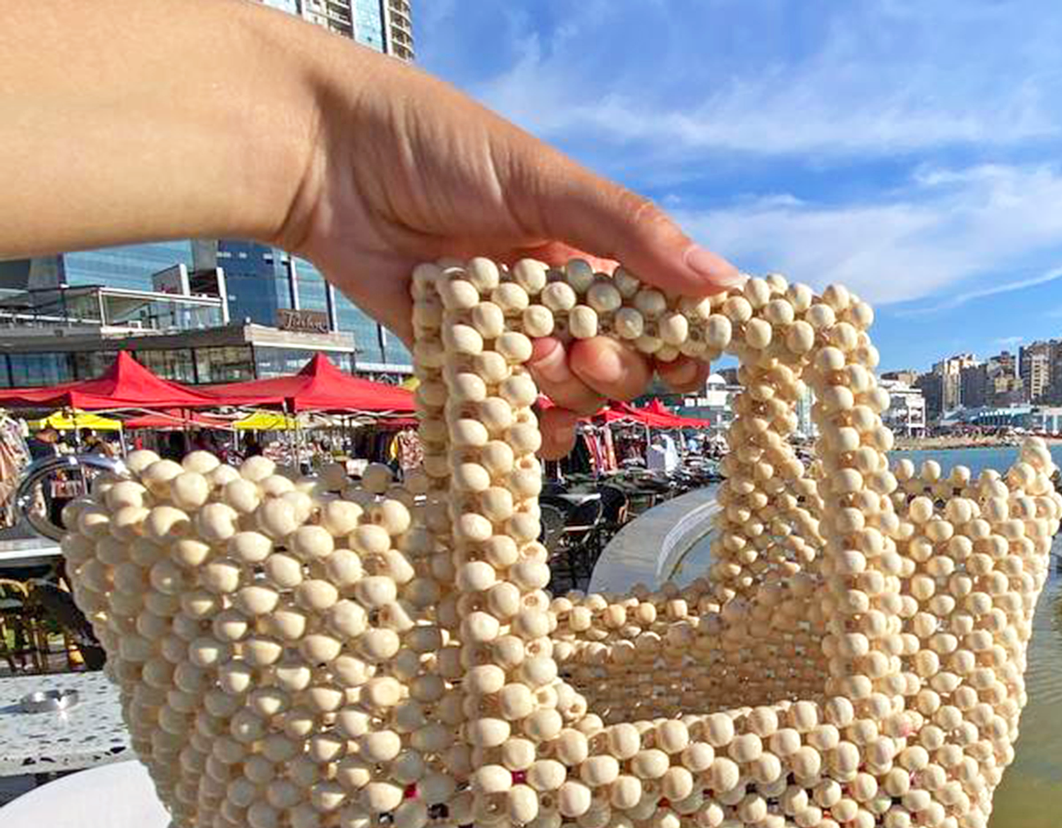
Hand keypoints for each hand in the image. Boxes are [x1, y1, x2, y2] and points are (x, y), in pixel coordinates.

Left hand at [280, 55, 740, 457]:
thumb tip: (724, 283)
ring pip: (570, 396)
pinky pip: (511, 419)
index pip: (659, 311)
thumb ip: (631, 232)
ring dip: (564, 390)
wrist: (321, 161)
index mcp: (588, 250)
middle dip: (614, 369)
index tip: (685, 361)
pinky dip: (526, 431)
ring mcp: (510, 335)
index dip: (679, 343)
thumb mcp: (542, 181)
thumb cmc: (432, 146)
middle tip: (583, 349)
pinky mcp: (461, 363)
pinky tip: (523, 422)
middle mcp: (557, 297)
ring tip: (526, 354)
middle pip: (622, 366)